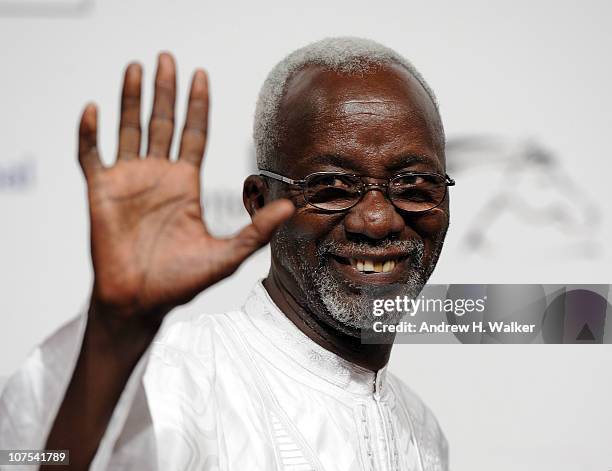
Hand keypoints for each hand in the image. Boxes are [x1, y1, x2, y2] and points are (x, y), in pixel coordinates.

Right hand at [78, 53, 293, 319]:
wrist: (140, 302)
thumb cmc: (180, 282)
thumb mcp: (226, 255)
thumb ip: (255, 231)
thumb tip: (290, 207)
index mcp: (185, 185)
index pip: (194, 135)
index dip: (198, 106)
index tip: (201, 76)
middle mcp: (158, 177)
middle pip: (162, 123)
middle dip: (165, 92)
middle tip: (167, 58)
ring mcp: (128, 181)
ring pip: (128, 130)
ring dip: (130, 100)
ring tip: (136, 68)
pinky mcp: (101, 192)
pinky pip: (91, 155)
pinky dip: (89, 134)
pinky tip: (94, 110)